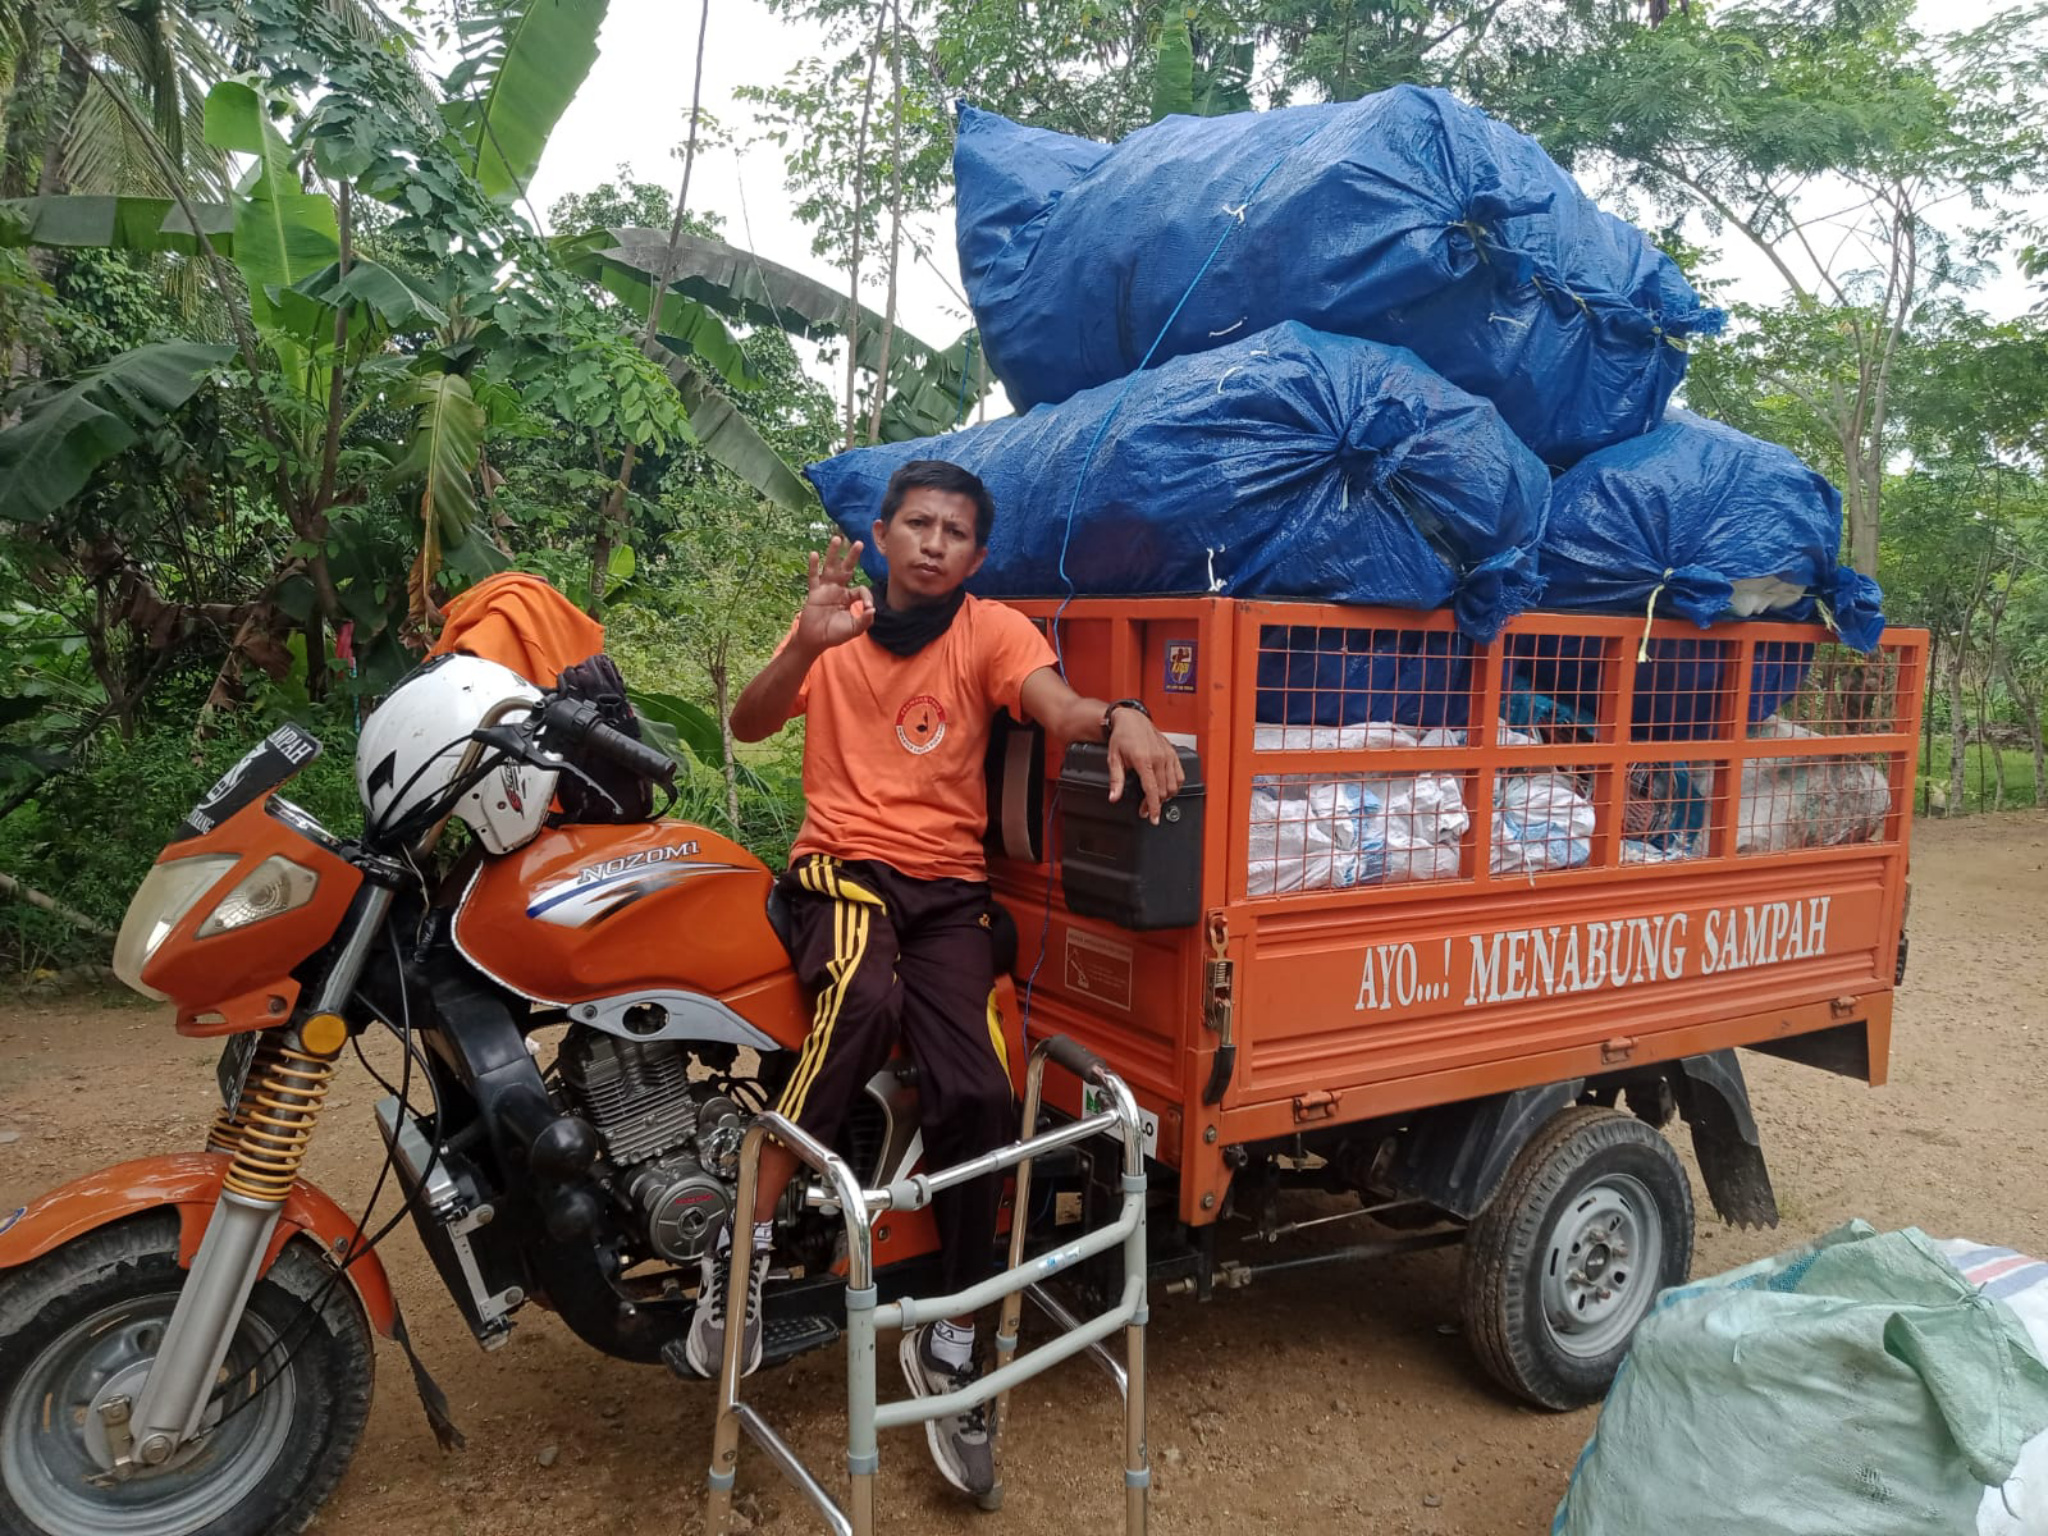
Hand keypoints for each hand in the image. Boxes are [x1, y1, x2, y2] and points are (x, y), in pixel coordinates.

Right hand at [796, 536, 874, 653]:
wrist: (816, 640)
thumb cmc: (835, 634)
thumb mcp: (853, 629)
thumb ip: (864, 621)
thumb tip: (873, 610)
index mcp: (849, 597)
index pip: (861, 589)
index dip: (866, 596)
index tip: (868, 607)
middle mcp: (838, 590)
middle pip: (847, 569)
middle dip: (852, 556)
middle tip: (859, 543)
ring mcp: (825, 590)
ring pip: (830, 568)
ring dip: (833, 554)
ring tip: (837, 539)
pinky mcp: (814, 593)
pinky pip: (813, 578)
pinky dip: (813, 566)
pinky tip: (814, 554)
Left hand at [1106, 710, 1183, 824]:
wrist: (1132, 719)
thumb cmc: (1122, 737)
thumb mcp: (1114, 759)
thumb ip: (1116, 780)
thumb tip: (1114, 797)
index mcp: (1143, 760)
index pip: (1152, 790)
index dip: (1153, 807)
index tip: (1153, 818)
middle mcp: (1158, 758)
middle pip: (1163, 791)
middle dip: (1155, 804)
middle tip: (1146, 810)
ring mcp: (1168, 755)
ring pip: (1173, 785)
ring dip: (1166, 796)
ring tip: (1155, 800)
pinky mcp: (1173, 753)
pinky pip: (1180, 775)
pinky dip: (1175, 785)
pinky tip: (1167, 788)